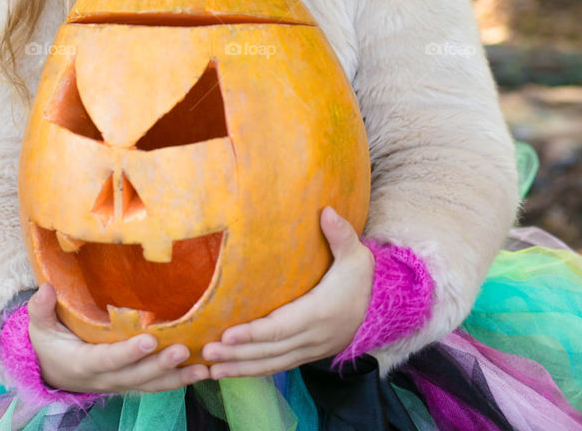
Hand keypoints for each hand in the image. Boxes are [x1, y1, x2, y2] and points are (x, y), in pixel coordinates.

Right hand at [26, 282, 210, 393]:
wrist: (53, 373)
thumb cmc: (49, 344)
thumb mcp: (39, 327)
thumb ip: (40, 310)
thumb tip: (45, 289)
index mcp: (83, 364)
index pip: (108, 359)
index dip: (128, 352)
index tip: (149, 338)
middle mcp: (105, 378)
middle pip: (136, 375)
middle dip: (160, 364)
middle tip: (183, 350)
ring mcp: (120, 382)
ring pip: (150, 384)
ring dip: (177, 377)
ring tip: (203, 368)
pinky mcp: (131, 381)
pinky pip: (155, 384)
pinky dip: (178, 380)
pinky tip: (200, 372)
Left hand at [202, 207, 374, 377]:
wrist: (376, 310)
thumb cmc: (359, 278)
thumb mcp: (356, 254)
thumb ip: (341, 234)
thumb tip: (326, 211)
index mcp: (319, 313)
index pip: (281, 327)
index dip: (253, 333)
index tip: (227, 333)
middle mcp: (312, 337)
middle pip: (269, 350)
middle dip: (237, 353)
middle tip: (205, 352)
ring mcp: (308, 350)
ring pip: (270, 364)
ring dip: (239, 367)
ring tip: (209, 368)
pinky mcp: (303, 355)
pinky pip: (275, 367)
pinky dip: (251, 371)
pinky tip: (228, 371)